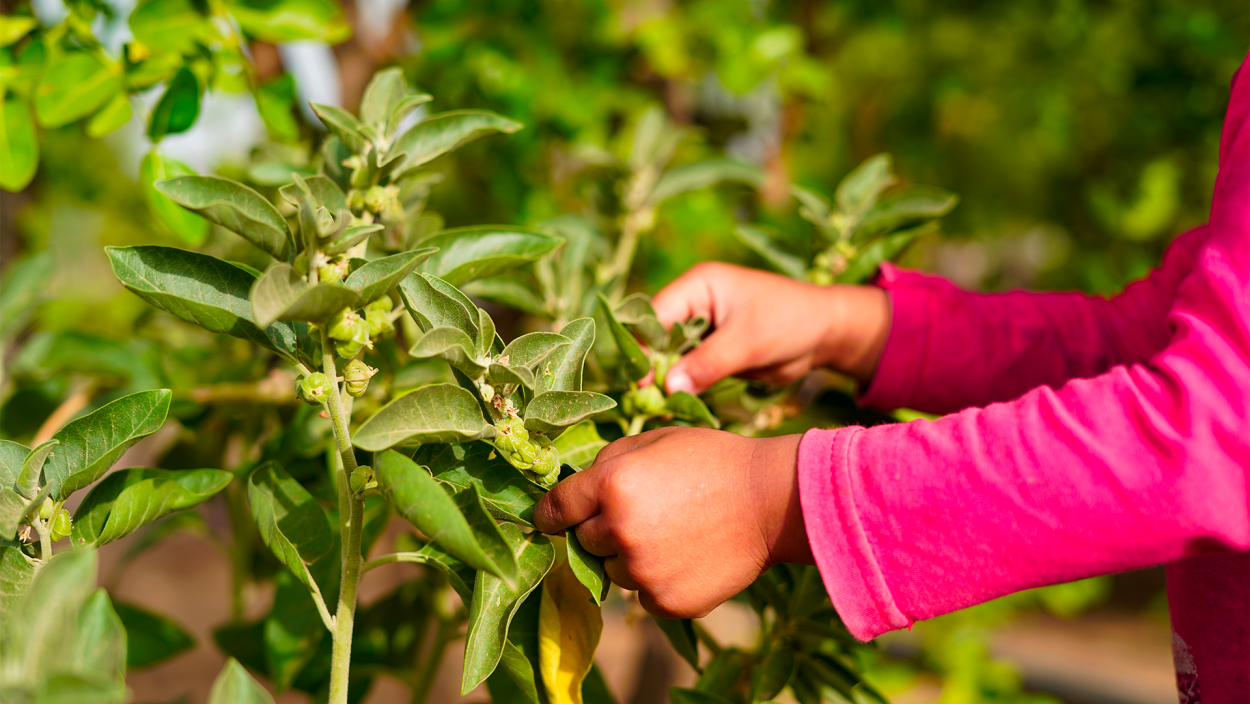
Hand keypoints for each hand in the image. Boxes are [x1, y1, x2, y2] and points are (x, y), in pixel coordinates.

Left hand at [533, 427, 810, 618]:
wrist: (772, 501)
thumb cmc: (713, 460)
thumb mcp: (654, 440)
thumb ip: (608, 463)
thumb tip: (573, 491)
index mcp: (611, 485)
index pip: (554, 510)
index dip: (550, 514)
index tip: (551, 518)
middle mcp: (620, 531)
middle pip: (582, 541)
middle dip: (601, 529)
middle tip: (643, 514)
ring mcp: (642, 572)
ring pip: (611, 572)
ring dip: (629, 557)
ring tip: (671, 534)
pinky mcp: (666, 602)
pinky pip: (642, 596)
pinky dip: (656, 581)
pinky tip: (687, 557)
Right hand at [652, 262, 890, 393]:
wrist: (825, 333)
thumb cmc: (790, 321)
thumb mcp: (749, 341)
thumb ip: (707, 363)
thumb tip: (667, 386)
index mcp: (698, 286)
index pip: (656, 316)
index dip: (644, 348)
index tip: (641, 382)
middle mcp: (694, 304)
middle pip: (658, 338)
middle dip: (653, 367)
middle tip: (645, 401)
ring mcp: (703, 329)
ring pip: (671, 358)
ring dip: (667, 381)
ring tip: (659, 407)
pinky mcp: (713, 352)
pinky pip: (690, 371)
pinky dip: (684, 387)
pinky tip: (677, 406)